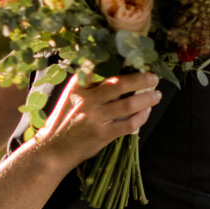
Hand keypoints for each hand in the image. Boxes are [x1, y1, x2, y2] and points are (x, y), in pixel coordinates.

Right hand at [32, 71, 159, 168]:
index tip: (134, 57)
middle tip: (153, 78)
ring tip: (156, 95)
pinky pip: (129, 124)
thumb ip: (86, 83)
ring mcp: (95, 118)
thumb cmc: (63, 122)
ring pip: (129, 104)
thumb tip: (107, 68)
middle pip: (120, 84)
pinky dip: (141, 117)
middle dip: (141, 79)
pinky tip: (146, 112)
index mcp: (78, 87)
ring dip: (147, 98)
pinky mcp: (103, 134)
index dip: (118, 61)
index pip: (97, 68)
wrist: (53, 150)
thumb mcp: (70, 97)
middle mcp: (87, 100)